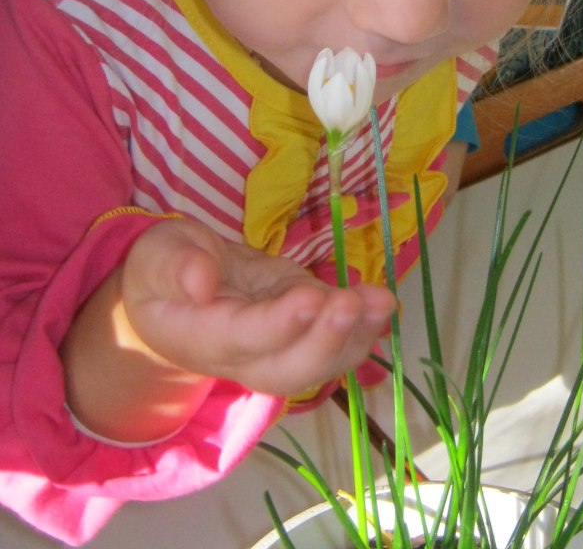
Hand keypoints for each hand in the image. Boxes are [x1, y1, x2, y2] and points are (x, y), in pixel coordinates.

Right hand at [122, 218, 396, 395]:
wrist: (171, 296)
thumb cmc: (160, 271)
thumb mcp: (156, 256)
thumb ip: (175, 266)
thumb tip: (200, 280)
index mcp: (201, 338)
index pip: (243, 339)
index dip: (278, 325)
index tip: (310, 298)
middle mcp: (243, 356)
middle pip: (288, 370)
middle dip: (325, 341)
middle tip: (352, 304)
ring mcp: (277, 347)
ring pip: (319, 363)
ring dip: (355, 336)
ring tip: (381, 302)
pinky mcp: (302, 328)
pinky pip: (335, 342)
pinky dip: (363, 327)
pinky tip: (382, 303)